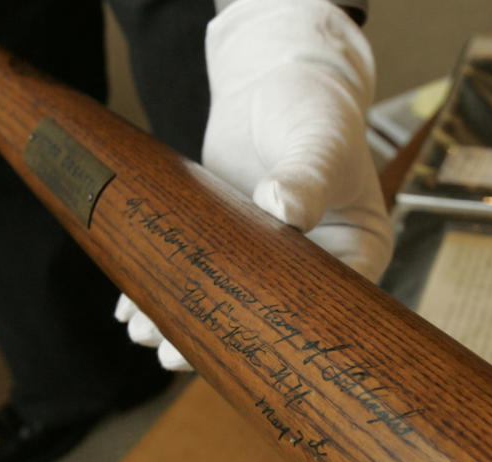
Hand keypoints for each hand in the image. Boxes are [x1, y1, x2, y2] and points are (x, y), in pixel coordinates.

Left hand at [116, 0, 392, 371]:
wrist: (276, 79)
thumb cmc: (315, 107)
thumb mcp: (319, 141)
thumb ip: (306, 176)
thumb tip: (285, 210)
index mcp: (357, 251)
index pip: (326, 303)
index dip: (283, 327)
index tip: (244, 340)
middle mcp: (316, 265)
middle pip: (270, 313)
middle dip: (220, 331)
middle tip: (172, 352)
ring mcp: (269, 257)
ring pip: (229, 299)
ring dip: (184, 316)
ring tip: (143, 333)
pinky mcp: (232, 243)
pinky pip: (202, 274)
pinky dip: (170, 286)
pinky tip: (133, 304)